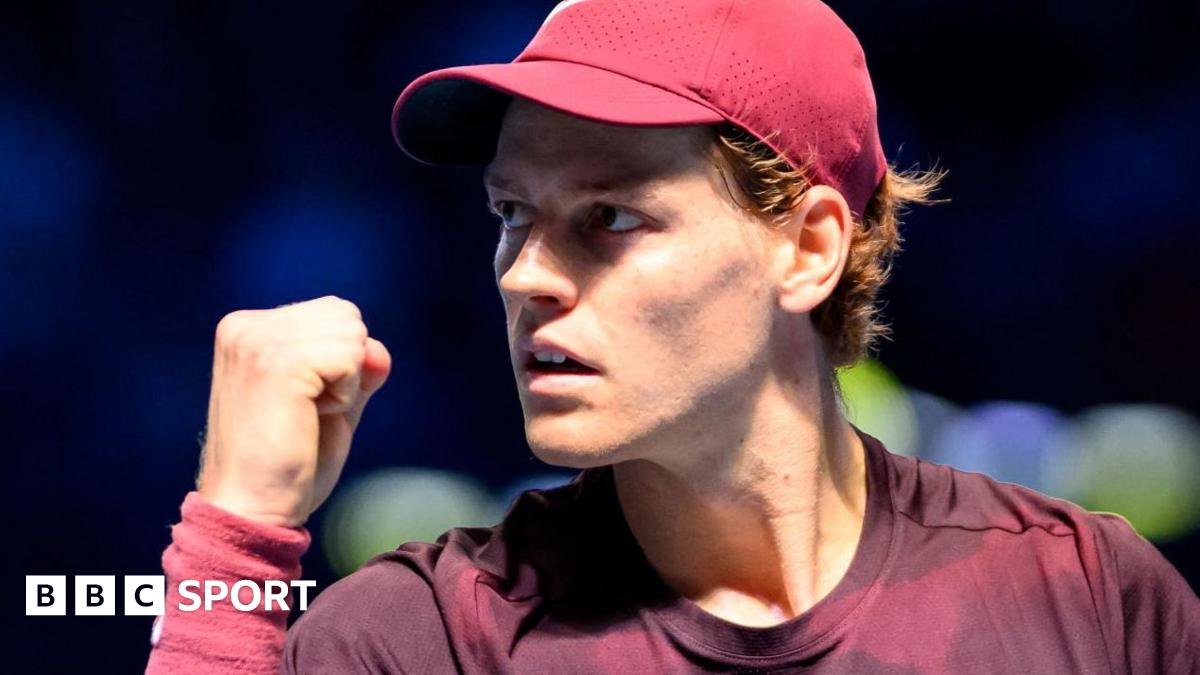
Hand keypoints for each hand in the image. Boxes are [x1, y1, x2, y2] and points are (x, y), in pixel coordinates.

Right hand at [195, 295, 391, 526]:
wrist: (252, 511)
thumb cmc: (287, 465)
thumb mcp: (330, 403)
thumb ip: (356, 367)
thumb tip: (378, 350)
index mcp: (247, 329)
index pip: (333, 312)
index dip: (341, 363)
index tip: (301, 404)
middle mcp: (245, 326)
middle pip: (346, 315)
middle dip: (346, 367)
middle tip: (306, 412)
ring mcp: (257, 340)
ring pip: (352, 333)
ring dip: (346, 383)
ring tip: (305, 416)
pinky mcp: (277, 361)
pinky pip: (351, 357)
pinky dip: (346, 394)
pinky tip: (311, 419)